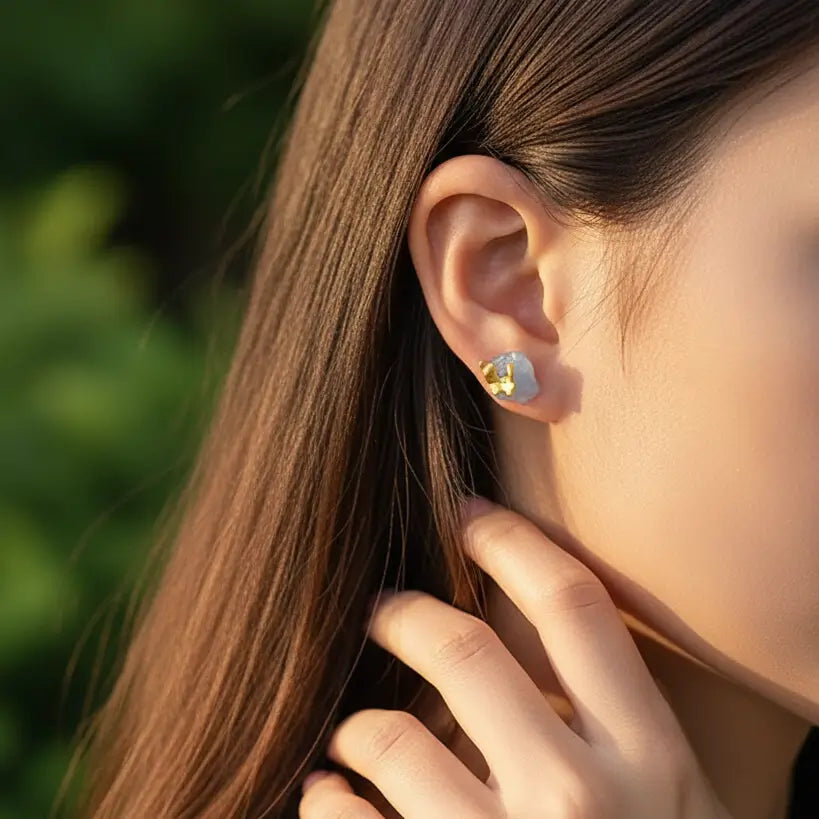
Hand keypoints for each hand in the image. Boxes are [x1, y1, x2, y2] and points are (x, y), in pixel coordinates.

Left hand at [298, 498, 731, 817]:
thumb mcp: (670, 801)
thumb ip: (611, 725)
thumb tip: (518, 648)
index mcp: (650, 757)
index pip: (574, 606)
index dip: (513, 542)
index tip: (468, 512)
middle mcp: (580, 796)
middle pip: (465, 649)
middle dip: (406, 613)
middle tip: (382, 606)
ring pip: (391, 736)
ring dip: (356, 722)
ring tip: (348, 732)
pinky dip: (326, 801)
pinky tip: (328, 797)